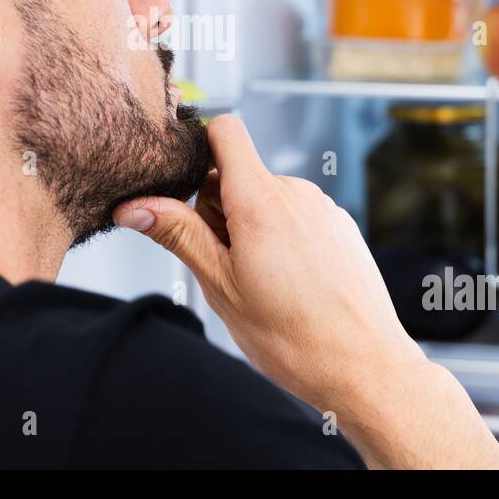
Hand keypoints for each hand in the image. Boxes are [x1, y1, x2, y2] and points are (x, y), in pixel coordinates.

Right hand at [113, 114, 498, 468]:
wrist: (365, 367)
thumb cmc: (295, 337)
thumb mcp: (220, 286)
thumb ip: (179, 235)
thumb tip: (134, 206)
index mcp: (260, 201)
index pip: (225, 131)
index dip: (200, 148)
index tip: (186, 189)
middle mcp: (296, 193)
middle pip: (239, 174)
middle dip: (220, 210)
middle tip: (227, 266)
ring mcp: (323, 207)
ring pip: (268, 199)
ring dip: (252, 229)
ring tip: (263, 283)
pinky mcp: (341, 226)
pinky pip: (297, 217)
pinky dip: (283, 239)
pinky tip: (292, 285)